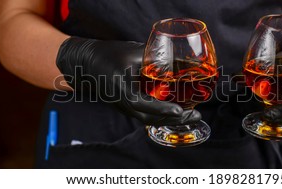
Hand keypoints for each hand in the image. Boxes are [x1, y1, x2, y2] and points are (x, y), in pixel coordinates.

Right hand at [56, 37, 200, 124]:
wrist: (86, 63)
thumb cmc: (108, 56)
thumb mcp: (134, 53)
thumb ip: (157, 58)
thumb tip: (182, 61)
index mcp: (124, 92)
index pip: (145, 105)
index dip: (163, 108)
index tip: (179, 110)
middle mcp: (125, 105)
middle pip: (151, 118)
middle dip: (174, 118)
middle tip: (195, 114)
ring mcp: (126, 107)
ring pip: (150, 118)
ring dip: (171, 118)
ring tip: (190, 114)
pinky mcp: (128, 106)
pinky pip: (147, 114)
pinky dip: (163, 114)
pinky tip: (176, 110)